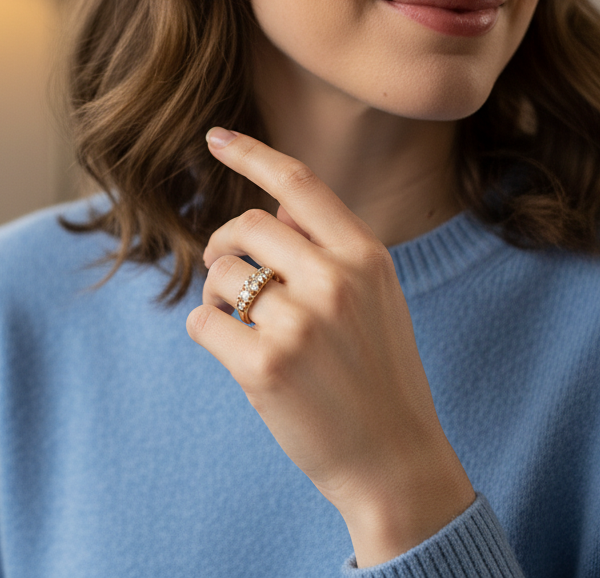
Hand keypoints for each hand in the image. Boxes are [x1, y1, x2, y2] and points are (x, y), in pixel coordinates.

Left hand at [186, 128, 475, 567]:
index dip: (252, 153)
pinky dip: (208, 333)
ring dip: (218, 296)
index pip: (300, 185)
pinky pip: (204, 323)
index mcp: (367, 257)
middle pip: (248, 227)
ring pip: (220, 276)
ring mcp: (300, 323)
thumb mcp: (376, 301)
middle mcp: (336, 280)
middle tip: (224, 271)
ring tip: (243, 326)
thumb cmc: (380, 378)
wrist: (395, 463)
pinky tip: (236, 355)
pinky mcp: (265, 366)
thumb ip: (331, 252)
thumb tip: (275, 214)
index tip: (216, 136)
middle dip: (223, 245)